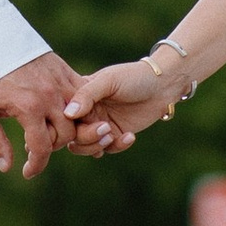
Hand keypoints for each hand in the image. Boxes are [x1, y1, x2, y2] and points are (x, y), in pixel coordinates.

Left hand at [0, 52, 118, 179]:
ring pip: (79, 118)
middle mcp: (50, 97)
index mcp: (29, 108)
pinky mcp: (66, 72)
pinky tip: (63, 115)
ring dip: (66, 130)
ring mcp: (61, 83)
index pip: (42, 148)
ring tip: (48, 131)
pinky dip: (77, 111)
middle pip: (66, 136)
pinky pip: (82, 98)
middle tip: (35, 145)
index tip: (28, 172)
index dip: (36, 165)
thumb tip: (7, 167)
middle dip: (51, 146)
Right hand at [62, 57, 181, 144]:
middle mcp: (87, 112)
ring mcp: (100, 125)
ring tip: (112, 135)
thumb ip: (87, 95)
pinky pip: (108, 149)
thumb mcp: (108, 81)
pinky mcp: (116, 135)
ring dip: (97, 145)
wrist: (162, 85)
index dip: (66, 124)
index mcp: (79, 96)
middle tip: (105, 128)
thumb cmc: (133, 77)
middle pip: (73, 135)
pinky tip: (130, 136)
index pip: (64, 116)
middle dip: (86, 137)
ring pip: (86, 147)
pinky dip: (117, 146)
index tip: (82, 122)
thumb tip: (68, 114)